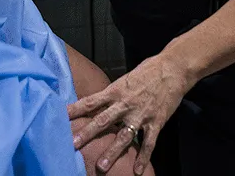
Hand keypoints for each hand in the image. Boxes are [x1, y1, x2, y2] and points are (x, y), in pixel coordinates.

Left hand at [68, 53, 190, 173]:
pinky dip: (143, 158)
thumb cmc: (147, 71)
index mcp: (116, 91)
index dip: (76, 109)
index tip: (61, 117)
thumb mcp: (124, 79)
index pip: (91, 101)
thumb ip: (111, 94)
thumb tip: (95, 104)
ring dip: (112, 152)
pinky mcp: (156, 122)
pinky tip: (137, 170)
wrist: (172, 68)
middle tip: (74, 144)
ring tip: (101, 166)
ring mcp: (141, 114)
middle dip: (88, 133)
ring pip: (124, 136)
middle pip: (103, 120)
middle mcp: (126, 103)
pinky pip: (149, 143)